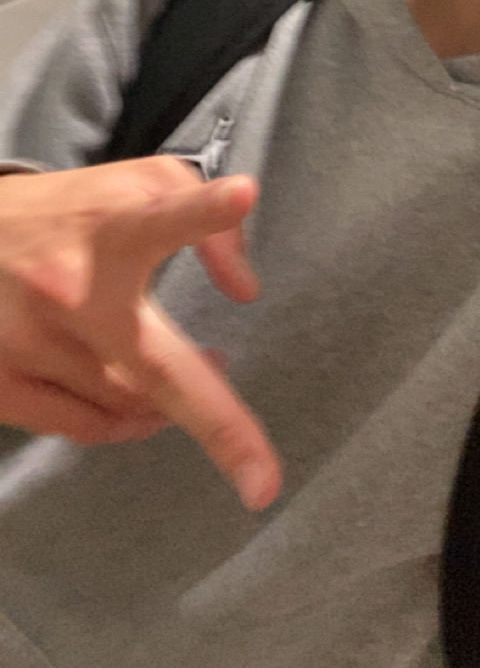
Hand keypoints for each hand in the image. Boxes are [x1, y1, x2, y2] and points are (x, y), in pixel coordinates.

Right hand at [0, 158, 281, 508]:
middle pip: (155, 368)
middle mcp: (68, 287)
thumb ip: (202, 215)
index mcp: (108, 225)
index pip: (162, 213)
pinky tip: (149, 410)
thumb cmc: (63, 215)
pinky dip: (126, 424)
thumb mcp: (134, 185)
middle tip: (265, 483)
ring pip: (129, 405)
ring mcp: (31, 343)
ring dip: (172, 404)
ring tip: (197, 374)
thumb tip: (245, 290)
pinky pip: (86, 427)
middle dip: (219, 426)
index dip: (205, 211)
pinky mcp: (2, 384)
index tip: (242, 195)